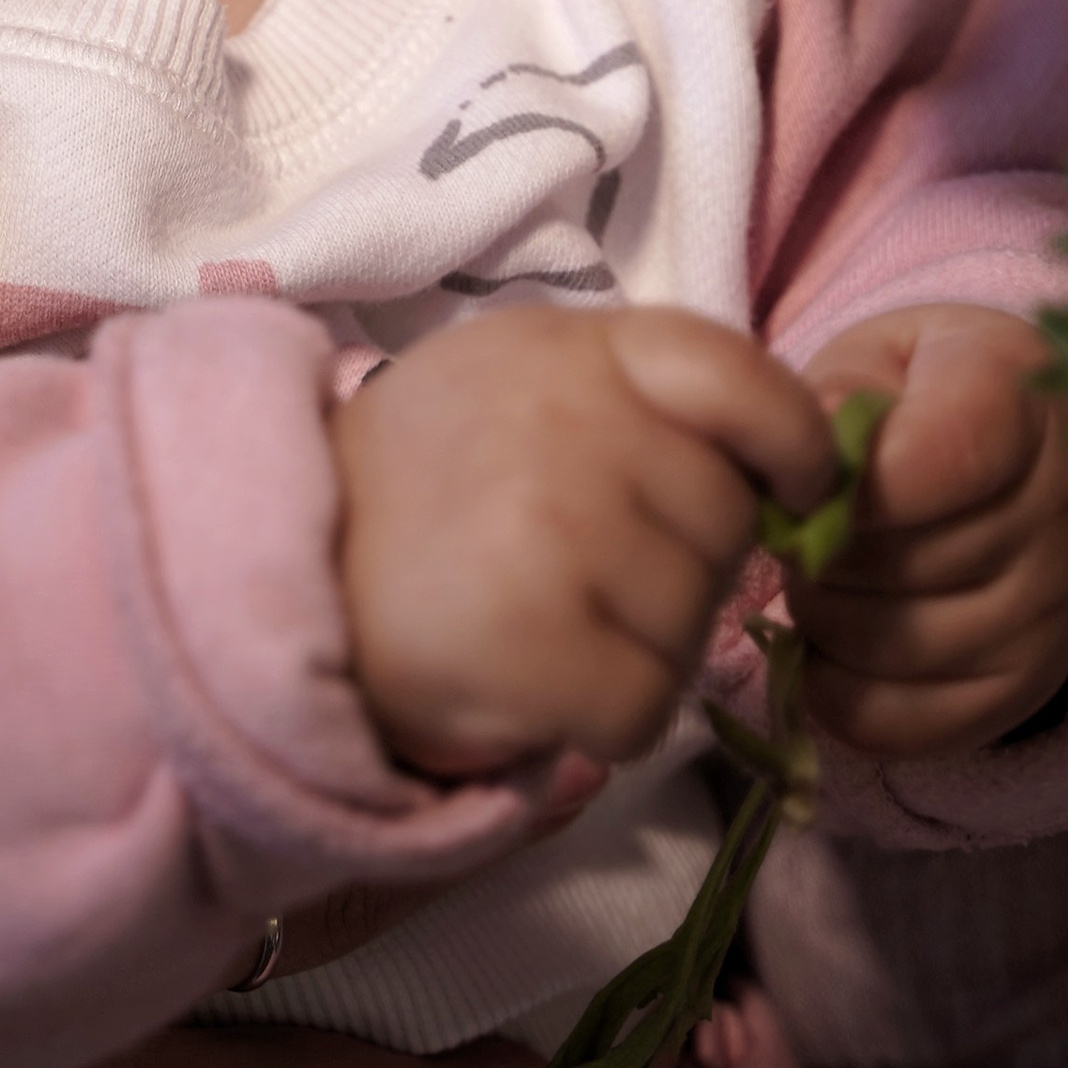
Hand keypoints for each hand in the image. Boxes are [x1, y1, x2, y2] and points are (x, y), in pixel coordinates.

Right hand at [334, 302, 832, 777]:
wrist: (273, 575)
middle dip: (684, 568)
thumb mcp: (519, 385)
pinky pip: (647, 707)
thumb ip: (641, 399)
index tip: (794, 492)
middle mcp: (569, 422)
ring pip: (694, 623)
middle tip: (582, 577)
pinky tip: (536, 684)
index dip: (793, 443)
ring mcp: (552, 528)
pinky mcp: (532, 638)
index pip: (740, 377)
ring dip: (640, 648)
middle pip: (727, 522)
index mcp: (572, 347)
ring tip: (543, 623)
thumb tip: (793, 476)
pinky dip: (604, 721)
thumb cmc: (418, 486)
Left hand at [789, 304, 1067, 757]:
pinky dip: (837, 688)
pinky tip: (838, 641)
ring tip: (832, 573)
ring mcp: (1055, 609)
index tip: (810, 475)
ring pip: (884, 646)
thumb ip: (835, 392)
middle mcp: (1062, 508)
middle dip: (820, 549)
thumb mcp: (878, 358)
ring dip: (822, 616)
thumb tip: (797, 458)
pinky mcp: (1027, 687)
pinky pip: (895, 721)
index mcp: (1025, 401)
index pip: (924, 464)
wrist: (1011, 456)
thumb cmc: (921, 396)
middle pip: (893, 564)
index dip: (838, 482)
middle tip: (814, 525)